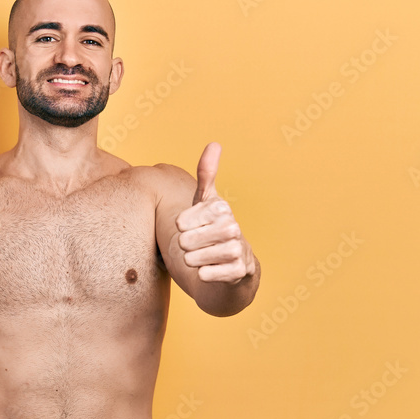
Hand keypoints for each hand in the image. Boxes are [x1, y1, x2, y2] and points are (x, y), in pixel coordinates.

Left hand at [174, 142, 255, 283]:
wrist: (234, 268)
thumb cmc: (213, 230)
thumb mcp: (207, 202)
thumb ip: (207, 174)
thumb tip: (214, 143)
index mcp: (221, 208)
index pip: (181, 221)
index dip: (182, 229)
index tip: (194, 228)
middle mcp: (232, 226)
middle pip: (184, 241)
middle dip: (186, 247)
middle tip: (198, 246)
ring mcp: (237, 250)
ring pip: (193, 259)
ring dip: (193, 261)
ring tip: (204, 258)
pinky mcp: (238, 272)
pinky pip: (205, 275)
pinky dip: (203, 275)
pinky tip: (212, 271)